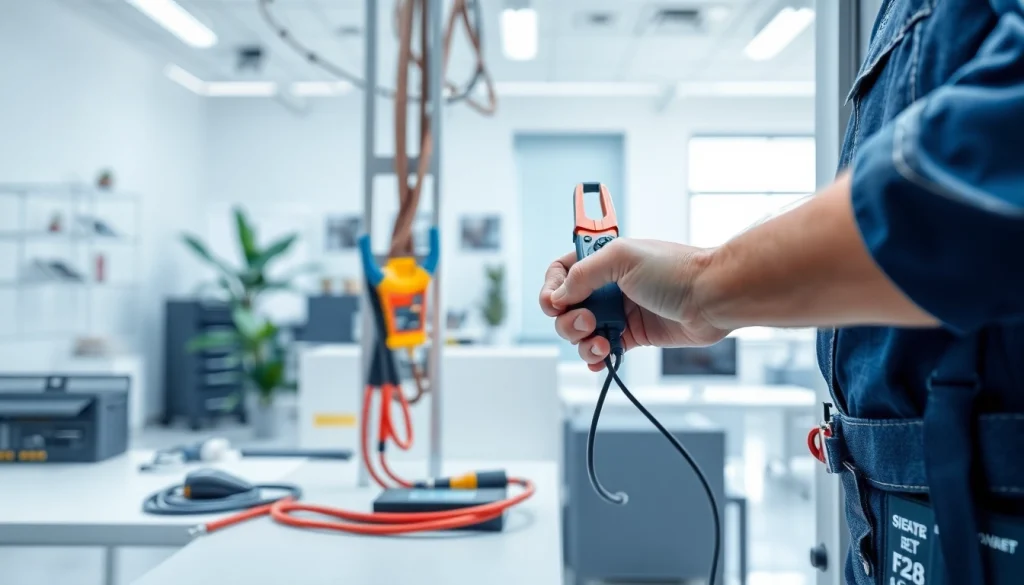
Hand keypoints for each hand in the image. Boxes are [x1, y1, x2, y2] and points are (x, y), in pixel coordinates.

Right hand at [539, 239, 730, 370]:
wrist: (711, 298)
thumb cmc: (675, 271)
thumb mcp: (621, 258)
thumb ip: (583, 274)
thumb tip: (560, 296)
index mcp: (603, 259)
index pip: (561, 272)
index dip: (552, 287)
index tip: (555, 302)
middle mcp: (608, 285)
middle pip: (566, 307)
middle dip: (568, 319)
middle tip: (587, 321)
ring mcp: (620, 311)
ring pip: (581, 332)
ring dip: (582, 341)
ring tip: (600, 342)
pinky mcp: (633, 335)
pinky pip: (602, 349)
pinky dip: (595, 357)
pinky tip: (600, 359)